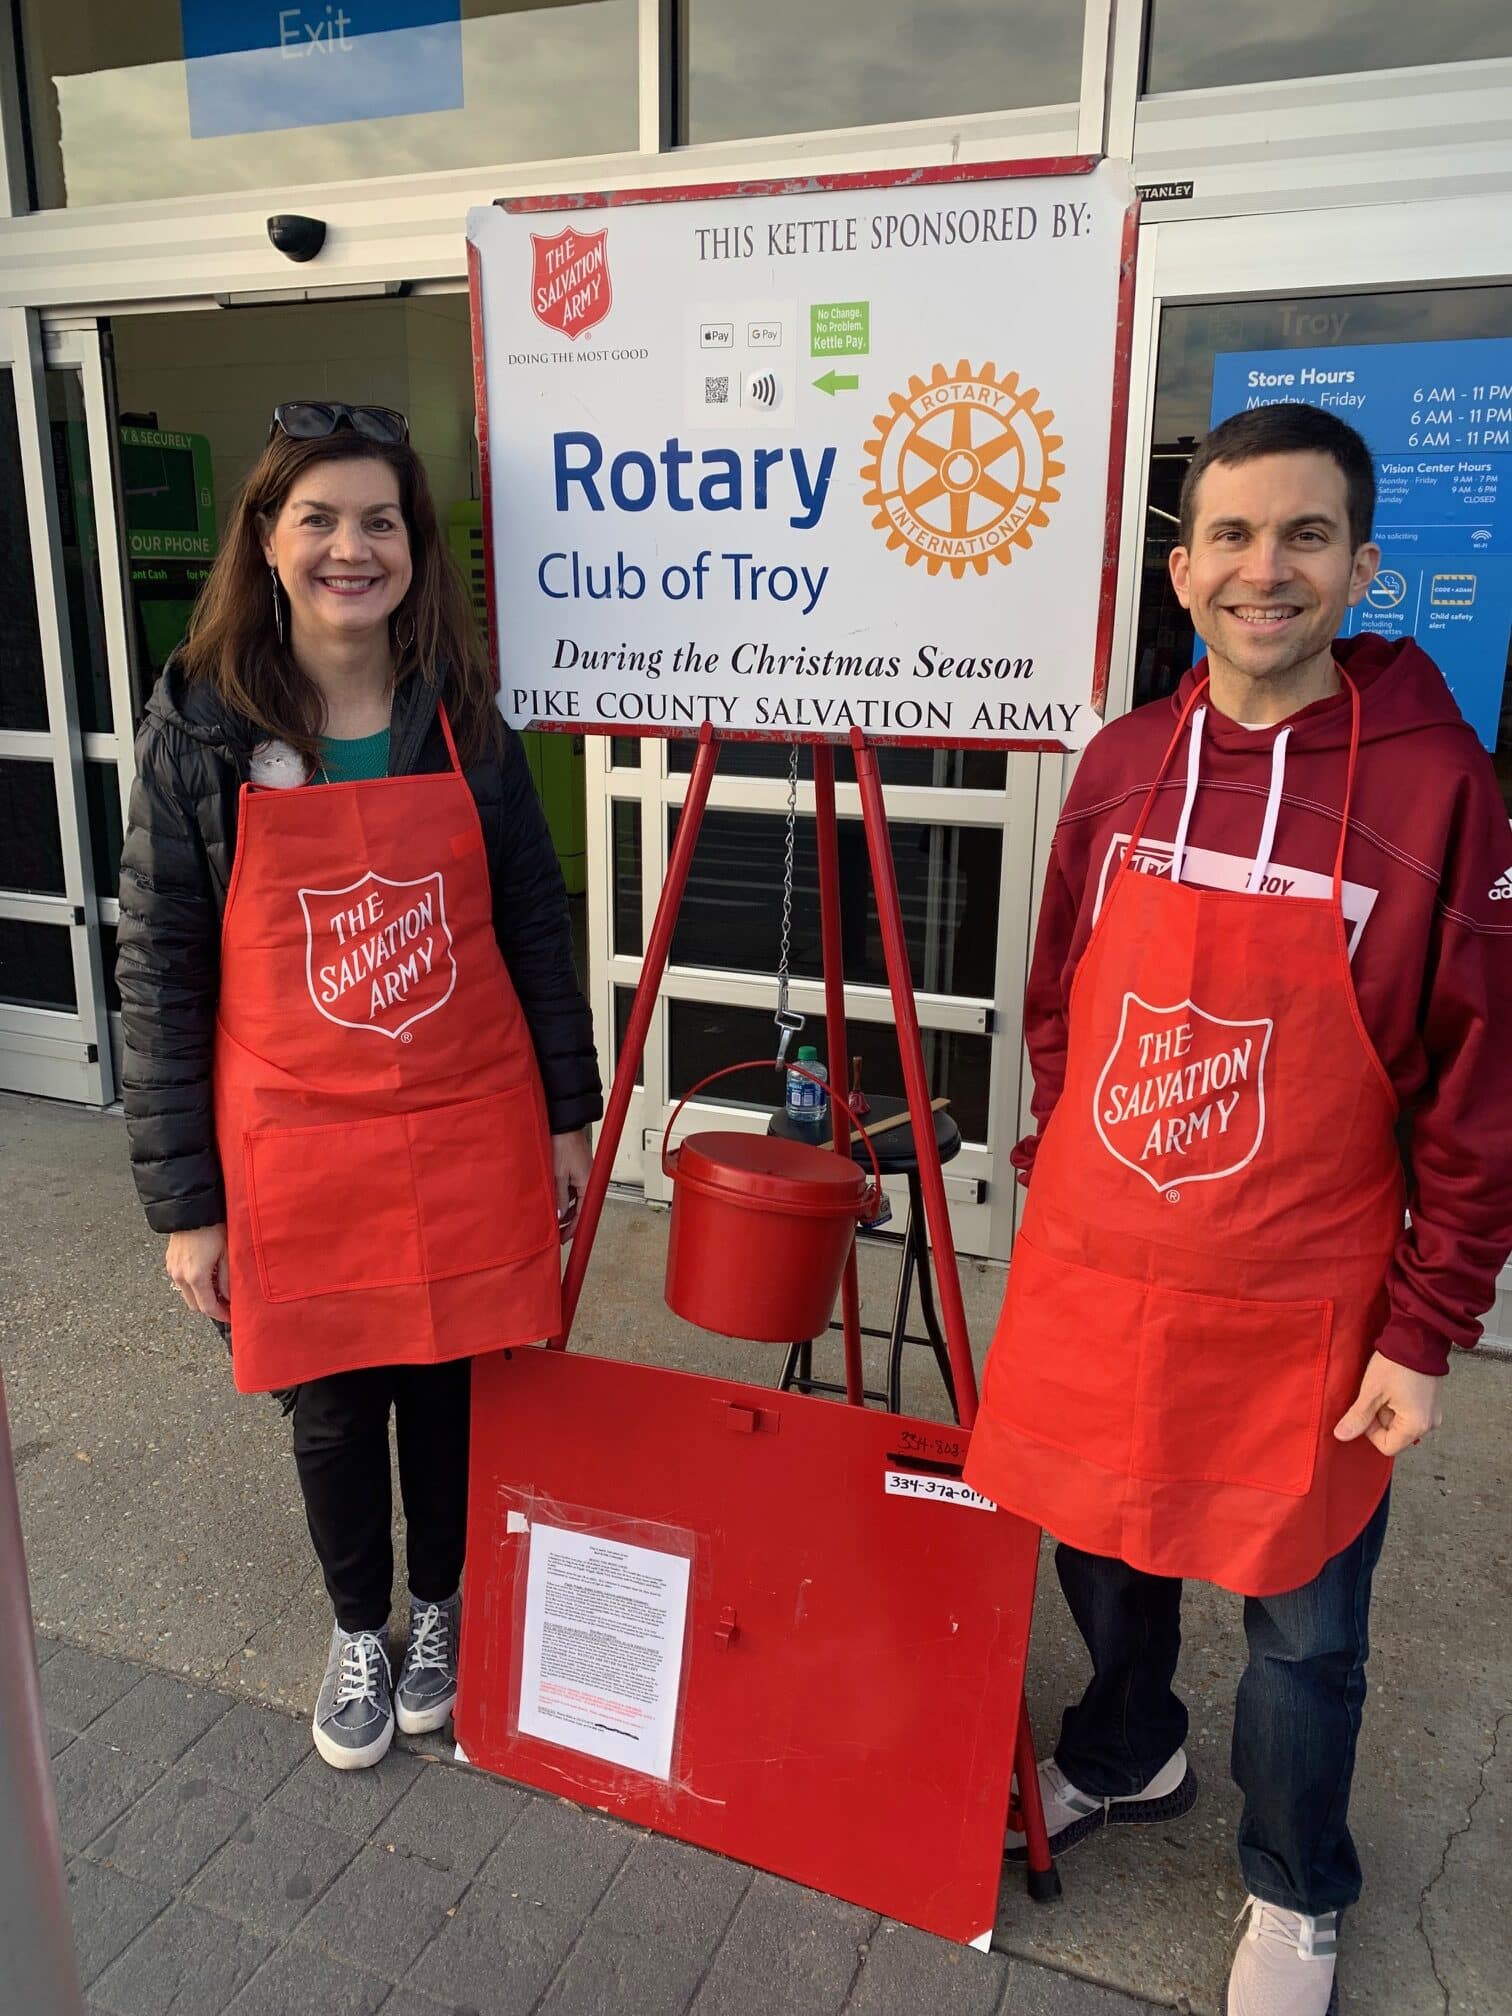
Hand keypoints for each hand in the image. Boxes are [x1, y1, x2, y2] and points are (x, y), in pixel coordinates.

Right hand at [165, 1223, 231, 1322]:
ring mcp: (172, 1270)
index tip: (231, 1316)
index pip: (207, 1307)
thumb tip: (229, 1297)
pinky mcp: (170, 1262)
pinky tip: (206, 1276)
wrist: (192, 1211)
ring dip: (201, 1296)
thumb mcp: (226, 1254)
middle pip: (195, 1305)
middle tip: (227, 1303)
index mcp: (196, 1277)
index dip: (221, 1315)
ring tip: (218, 1288)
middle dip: (211, 1307)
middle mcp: (180, 1276)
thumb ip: (227, 1279)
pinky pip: (181, 1282)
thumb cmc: (212, 1229)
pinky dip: (193, 1285)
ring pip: (187, 1294)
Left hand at [551, 1128, 592, 1243]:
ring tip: (553, 1220)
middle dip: (569, 1221)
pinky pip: (573, 1190)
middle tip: (557, 1233)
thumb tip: (559, 1216)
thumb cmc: (562, 1144)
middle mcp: (589, 1181)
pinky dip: (565, 1198)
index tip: (564, 1238)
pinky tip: (556, 1202)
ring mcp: (584, 1175)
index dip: (573, 1228)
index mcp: (588, 1183)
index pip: (582, 1213)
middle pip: (581, 1208)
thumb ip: (559, 1197)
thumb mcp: (558, 1175)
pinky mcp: (578, 1169)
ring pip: (576, 1199)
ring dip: (566, 1209)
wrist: (564, 1124)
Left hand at [1333, 1349, 1442, 1457]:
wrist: (1417, 1337)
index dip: (1371, 1431)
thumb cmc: (1396, 1364)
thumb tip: (1342, 1436)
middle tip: (1376, 1394)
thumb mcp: (1371, 1392)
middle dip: (1379, 1417)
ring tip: (1385, 1388)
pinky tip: (1393, 1386)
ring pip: (1400, 1422)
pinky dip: (1396, 1403)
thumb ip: (1358, 1417)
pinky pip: (1408, 1412)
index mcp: (1417, 1426)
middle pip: (1394, 1434)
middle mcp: (1429, 1424)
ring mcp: (1432, 1413)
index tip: (1367, 1409)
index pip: (1387, 1446)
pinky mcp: (1430, 1402)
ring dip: (1387, 1409)